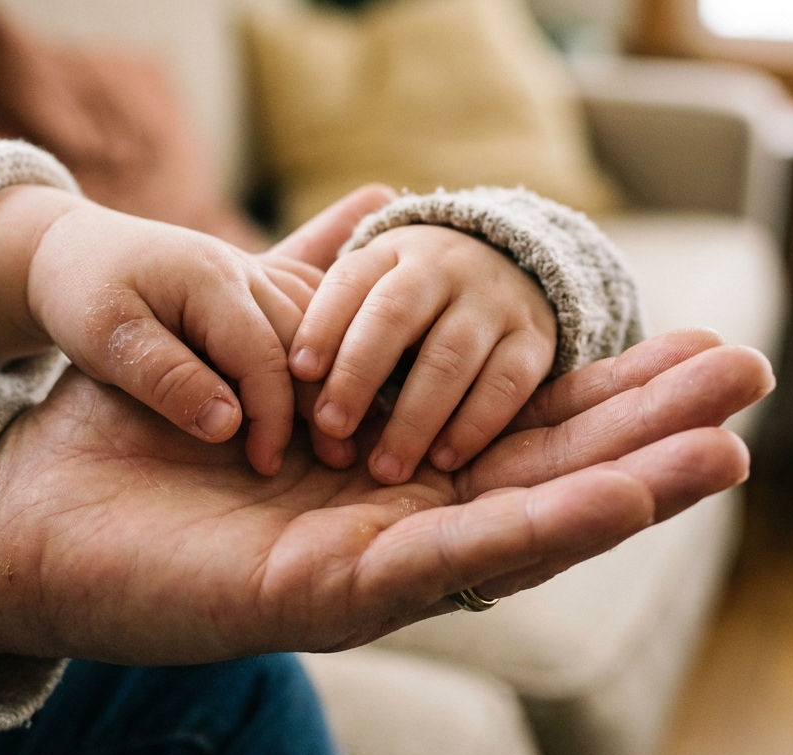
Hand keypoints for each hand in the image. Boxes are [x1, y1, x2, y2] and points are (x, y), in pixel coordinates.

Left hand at [0, 185, 391, 475]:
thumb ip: (167, 379)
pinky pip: (310, 313)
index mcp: (210, 281)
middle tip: (342, 461)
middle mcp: (245, 270)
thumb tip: (228, 425)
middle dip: (324, 401)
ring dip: (337, 376)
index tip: (266, 466)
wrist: (69, 249)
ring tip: (351, 431)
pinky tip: (346, 385)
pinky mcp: (257, 284)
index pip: (262, 356)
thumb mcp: (108, 340)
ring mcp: (256, 273)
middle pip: (306, 340)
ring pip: (316, 327)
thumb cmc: (80, 296)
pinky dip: (331, 349)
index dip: (272, 416)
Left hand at [0, 328, 773, 663]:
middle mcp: (393, 521)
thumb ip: (313, 281)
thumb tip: (371, 199)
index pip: (518, 420)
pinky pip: (449, 559)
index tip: (692, 341)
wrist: (31, 511)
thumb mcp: (243, 338)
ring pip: (522, 522)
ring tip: (726, 450)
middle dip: (648, 429)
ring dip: (628, 486)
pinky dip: (539, 526)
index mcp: (383, 463)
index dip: (607, 386)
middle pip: (546, 471)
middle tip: (752, 383)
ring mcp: (370, 565)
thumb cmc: (135, 435)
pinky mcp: (329, 592)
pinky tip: (620, 497)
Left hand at [288, 225, 557, 484]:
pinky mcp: (535, 338)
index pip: (350, 280)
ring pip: (451, 355)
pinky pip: (507, 384)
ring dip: (415, 416)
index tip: (297, 372)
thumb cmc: (405, 300)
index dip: (322, 324)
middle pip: (396, 314)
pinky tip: (443, 460)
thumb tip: (256, 356)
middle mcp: (441, 266)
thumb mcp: (365, 285)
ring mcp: (493, 300)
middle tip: (331, 427)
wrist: (509, 267)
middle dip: (360, 372)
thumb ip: (315, 308)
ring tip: (385, 467)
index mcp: (388, 250)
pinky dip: (475, 425)